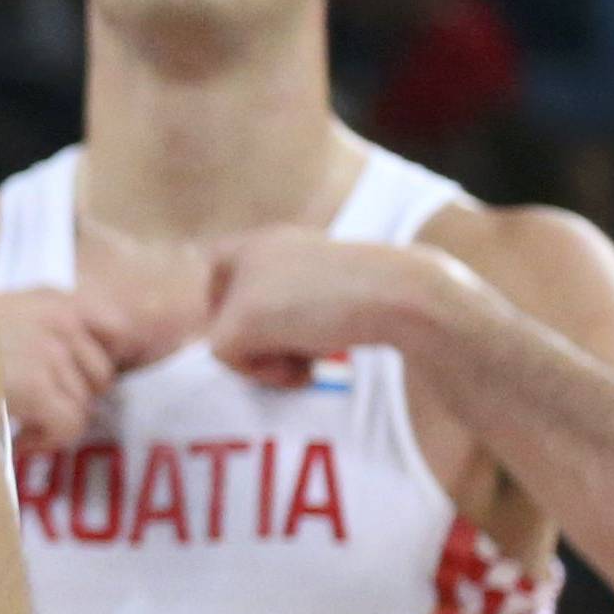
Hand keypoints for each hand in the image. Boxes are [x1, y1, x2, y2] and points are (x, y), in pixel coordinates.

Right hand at [0, 287, 141, 446]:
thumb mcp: (7, 315)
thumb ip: (46, 331)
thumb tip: (91, 369)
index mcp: (54, 300)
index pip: (116, 328)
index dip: (102, 362)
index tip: (81, 382)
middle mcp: (61, 320)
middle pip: (101, 377)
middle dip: (73, 397)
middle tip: (37, 409)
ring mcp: (52, 352)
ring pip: (83, 407)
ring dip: (53, 422)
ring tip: (19, 421)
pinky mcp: (38, 386)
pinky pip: (68, 427)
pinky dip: (45, 441)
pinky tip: (19, 439)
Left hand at [206, 229, 456, 388]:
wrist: (399, 294)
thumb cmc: (383, 296)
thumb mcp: (330, 288)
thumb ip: (292, 299)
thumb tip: (257, 336)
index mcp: (274, 240)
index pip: (219, 260)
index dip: (228, 296)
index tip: (265, 326)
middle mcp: (252, 251)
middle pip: (215, 304)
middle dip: (246, 337)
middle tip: (292, 353)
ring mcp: (243, 284)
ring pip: (224, 337)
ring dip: (266, 358)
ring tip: (313, 356)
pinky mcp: (240, 319)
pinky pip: (229, 359)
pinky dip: (266, 373)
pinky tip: (309, 366)